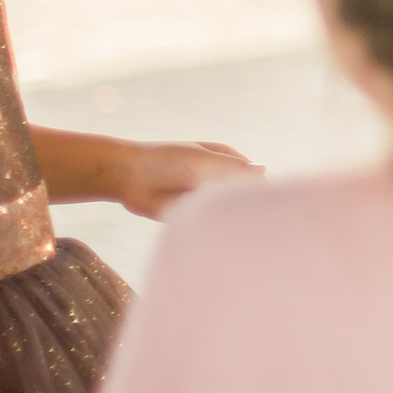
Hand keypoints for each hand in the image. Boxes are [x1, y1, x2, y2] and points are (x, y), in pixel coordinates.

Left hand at [114, 140, 259, 218]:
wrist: (129, 178)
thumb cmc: (165, 161)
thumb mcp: (199, 160)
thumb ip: (230, 168)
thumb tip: (263, 172)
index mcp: (229, 162)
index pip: (255, 180)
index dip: (258, 192)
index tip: (252, 202)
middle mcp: (223, 182)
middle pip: (245, 200)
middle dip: (243, 210)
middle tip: (237, 219)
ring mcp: (210, 201)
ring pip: (230, 216)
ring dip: (227, 221)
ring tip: (219, 226)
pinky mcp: (197, 218)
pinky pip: (212, 227)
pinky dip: (214, 230)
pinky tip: (209, 232)